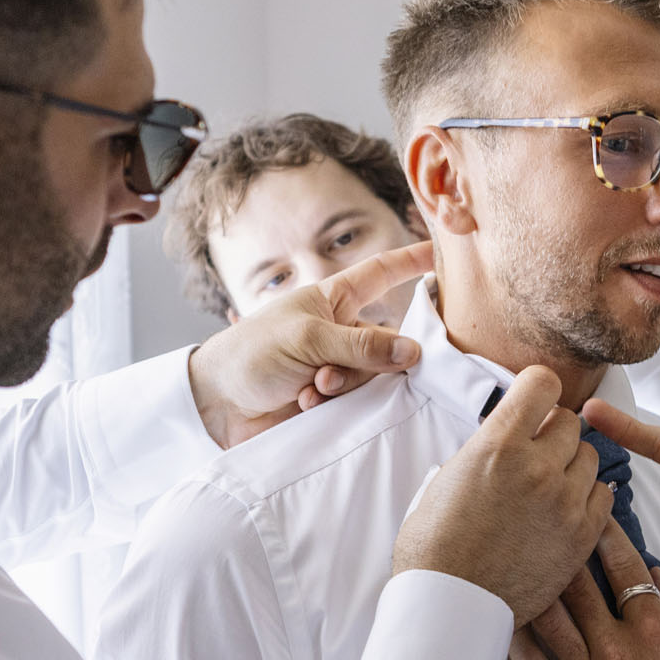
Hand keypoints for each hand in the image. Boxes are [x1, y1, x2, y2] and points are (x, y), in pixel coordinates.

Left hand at [188, 242, 432, 446]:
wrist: (216, 406)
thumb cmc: (251, 355)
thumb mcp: (307, 339)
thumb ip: (362, 344)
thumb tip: (414, 352)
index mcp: (331, 300)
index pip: (380, 274)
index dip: (410, 261)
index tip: (442, 252)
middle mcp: (340, 331)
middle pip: (387, 340)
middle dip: (367, 360)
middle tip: (330, 374)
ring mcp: (338, 367)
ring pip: (376, 377)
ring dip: (346, 386)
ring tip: (312, 391)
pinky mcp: (334, 401)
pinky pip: (361, 402)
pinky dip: (337, 405)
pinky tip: (306, 405)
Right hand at [392, 365, 615, 627]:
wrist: (451, 605)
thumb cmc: (435, 548)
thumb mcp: (446, 479)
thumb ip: (484, 448)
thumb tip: (505, 435)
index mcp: (498, 445)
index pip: (542, 383)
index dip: (536, 392)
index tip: (531, 407)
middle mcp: (538, 467)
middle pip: (568, 422)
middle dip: (551, 434)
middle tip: (533, 456)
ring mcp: (565, 502)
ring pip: (590, 457)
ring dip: (571, 465)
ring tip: (546, 488)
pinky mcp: (582, 535)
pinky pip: (604, 495)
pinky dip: (587, 497)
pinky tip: (563, 509)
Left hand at [509, 521, 659, 659]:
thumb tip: (656, 574)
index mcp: (657, 632)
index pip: (623, 565)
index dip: (604, 531)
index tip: (590, 510)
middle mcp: (618, 648)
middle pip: (577, 583)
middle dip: (558, 548)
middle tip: (539, 521)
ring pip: (549, 618)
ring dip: (531, 585)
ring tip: (512, 557)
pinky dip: (516, 640)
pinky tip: (500, 615)